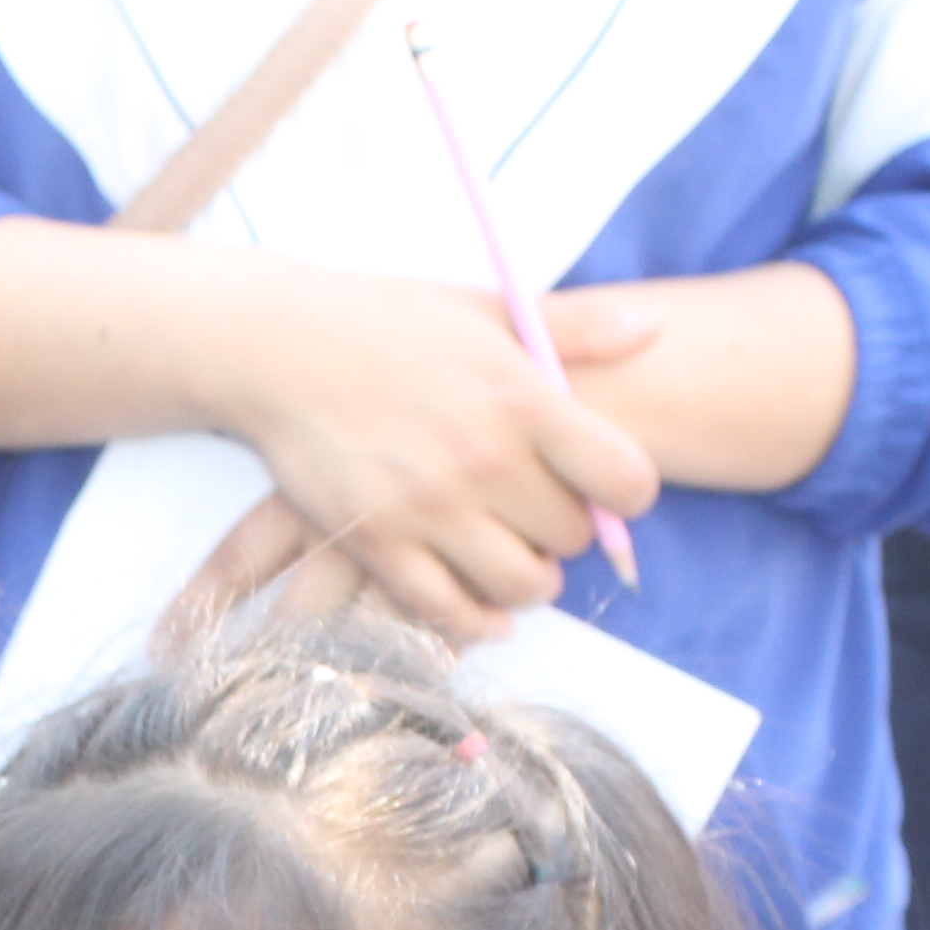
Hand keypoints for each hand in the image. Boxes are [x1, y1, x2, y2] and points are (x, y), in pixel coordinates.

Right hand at [170, 259, 660, 645]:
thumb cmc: (385, 322)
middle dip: (569, 534)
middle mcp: (484, 460)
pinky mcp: (378, 542)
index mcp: (523, 399)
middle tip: (546, 517)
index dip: (628, 494)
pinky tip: (481, 607)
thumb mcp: (483, 308)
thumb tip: (651, 329)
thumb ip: (570, 325)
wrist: (279, 346)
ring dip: (528, 582)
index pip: (625, 479)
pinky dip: (475, 621)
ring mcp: (429, 507)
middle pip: (573, 539)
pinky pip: (448, 612)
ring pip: (521, 586)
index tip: (609, 489)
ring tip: (517, 561)